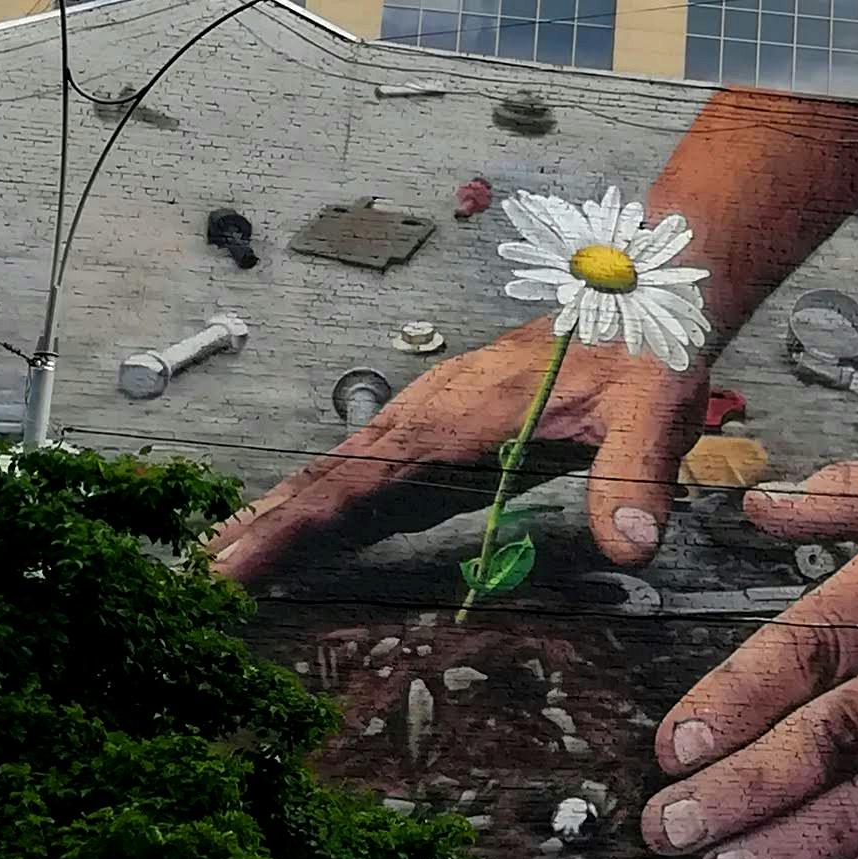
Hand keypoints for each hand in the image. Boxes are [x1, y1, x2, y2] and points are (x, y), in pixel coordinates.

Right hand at [211, 90, 857, 589]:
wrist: (656, 283)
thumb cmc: (651, 343)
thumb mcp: (655, 406)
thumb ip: (635, 474)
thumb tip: (626, 546)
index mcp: (467, 408)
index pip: (364, 473)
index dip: (297, 520)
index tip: (236, 558)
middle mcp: (439, 408)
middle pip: (337, 471)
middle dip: (268, 521)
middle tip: (201, 575)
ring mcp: (442, 413)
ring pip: (351, 467)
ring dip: (292, 510)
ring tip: (228, 561)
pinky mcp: (456, 423)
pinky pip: (382, 466)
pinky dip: (335, 498)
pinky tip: (313, 531)